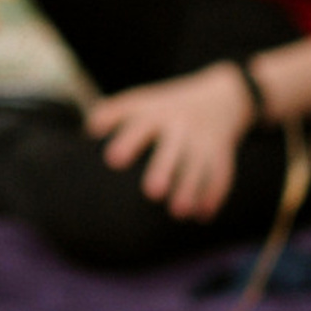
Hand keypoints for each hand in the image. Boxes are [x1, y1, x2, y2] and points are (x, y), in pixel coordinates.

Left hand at [85, 63, 255, 218]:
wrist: (221, 95)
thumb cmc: (166, 106)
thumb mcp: (141, 102)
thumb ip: (113, 112)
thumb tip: (89, 128)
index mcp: (157, 114)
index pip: (141, 126)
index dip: (128, 141)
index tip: (112, 159)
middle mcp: (181, 126)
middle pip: (172, 148)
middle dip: (164, 168)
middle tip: (152, 193)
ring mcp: (203, 139)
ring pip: (198, 165)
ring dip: (190, 187)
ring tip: (179, 212)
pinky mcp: (222, 153)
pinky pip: (221, 173)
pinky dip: (214, 194)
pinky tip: (203, 215)